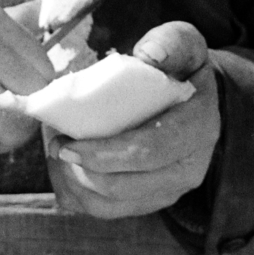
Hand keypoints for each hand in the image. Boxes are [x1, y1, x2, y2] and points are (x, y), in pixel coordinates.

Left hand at [47, 21, 220, 217]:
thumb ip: (170, 43)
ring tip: (56, 153)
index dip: (105, 152)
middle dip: (81, 169)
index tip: (67, 140)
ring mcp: (168, 191)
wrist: (191, 97)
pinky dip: (76, 194)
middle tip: (54, 143)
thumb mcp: (182, 43)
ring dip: (75, 182)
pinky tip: (65, 167)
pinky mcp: (148, 202)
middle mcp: (189, 169)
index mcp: (199, 128)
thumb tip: (149, 56)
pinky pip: (104, 211)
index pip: (150, 151)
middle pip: (125, 185)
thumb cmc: (180, 66)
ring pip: (111, 205)